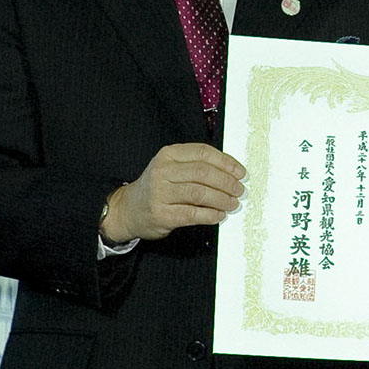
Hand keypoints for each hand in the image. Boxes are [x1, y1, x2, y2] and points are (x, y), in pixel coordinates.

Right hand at [101, 143, 245, 242]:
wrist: (128, 209)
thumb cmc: (158, 187)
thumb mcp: (172, 168)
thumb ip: (197, 166)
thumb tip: (232, 172)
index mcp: (169, 155)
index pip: (203, 153)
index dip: (226, 162)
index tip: (240, 172)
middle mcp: (162, 171)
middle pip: (203, 173)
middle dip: (227, 182)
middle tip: (239, 190)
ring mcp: (160, 193)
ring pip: (200, 193)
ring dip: (222, 199)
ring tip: (232, 203)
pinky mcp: (161, 214)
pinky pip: (192, 214)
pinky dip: (210, 215)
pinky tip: (219, 215)